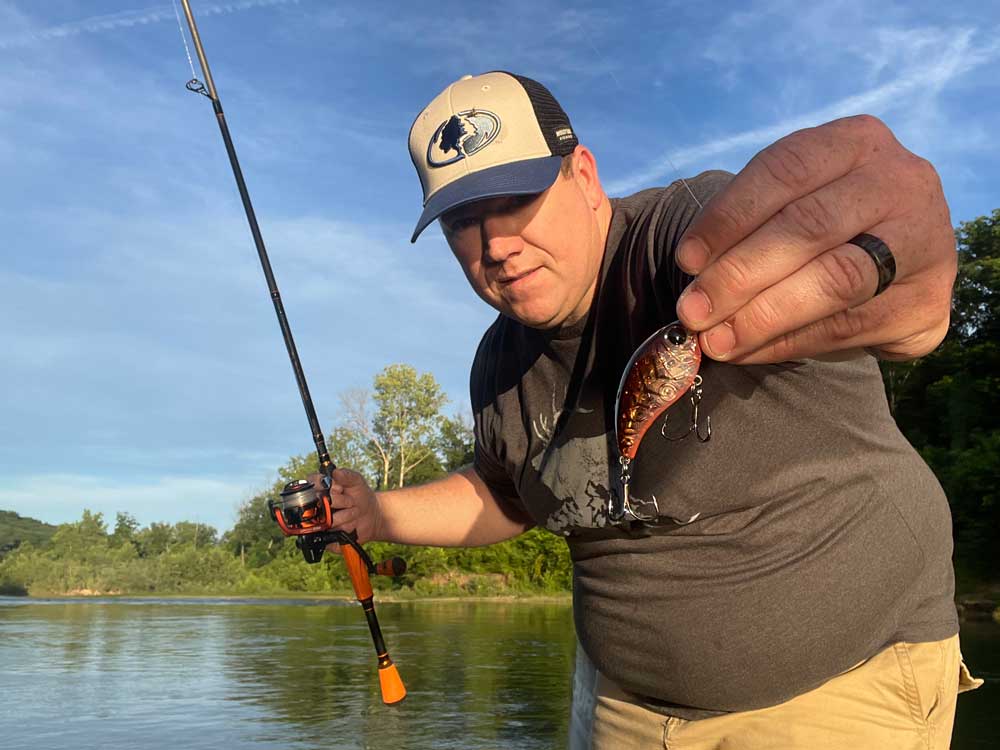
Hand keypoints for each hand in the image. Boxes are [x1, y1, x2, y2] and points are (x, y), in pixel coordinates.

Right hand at [305, 468, 382, 548]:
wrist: (372, 516)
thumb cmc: (361, 495)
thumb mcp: (357, 481)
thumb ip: (347, 475)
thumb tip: (336, 472)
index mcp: (320, 488)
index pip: (311, 484)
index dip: (326, 487)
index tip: (340, 488)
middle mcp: (316, 505)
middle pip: (319, 502)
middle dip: (341, 501)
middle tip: (352, 502)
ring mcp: (319, 521)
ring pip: (326, 519)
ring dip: (346, 515)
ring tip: (354, 512)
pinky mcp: (325, 536)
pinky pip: (328, 537)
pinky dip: (344, 531)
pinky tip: (352, 526)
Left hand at [674, 115, 956, 362]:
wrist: (897, 264)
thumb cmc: (824, 225)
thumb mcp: (790, 201)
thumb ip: (748, 227)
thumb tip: (694, 277)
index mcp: (856, 141)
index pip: (785, 169)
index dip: (729, 216)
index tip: (686, 259)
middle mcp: (900, 181)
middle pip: (808, 227)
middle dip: (739, 274)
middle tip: (692, 311)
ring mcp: (925, 239)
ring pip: (835, 279)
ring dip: (763, 315)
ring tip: (715, 339)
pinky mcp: (929, 299)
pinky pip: (850, 325)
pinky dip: (789, 342)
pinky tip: (748, 350)